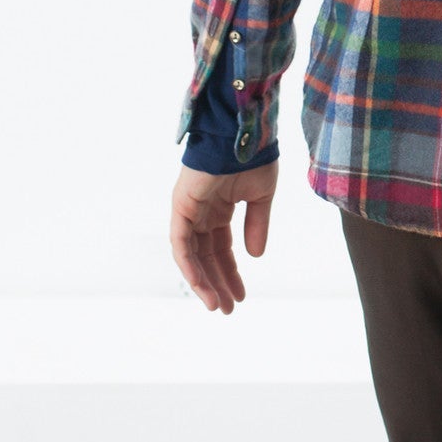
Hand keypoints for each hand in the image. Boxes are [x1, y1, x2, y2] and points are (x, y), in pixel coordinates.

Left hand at [169, 160, 278, 313]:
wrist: (243, 132)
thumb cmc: (253, 156)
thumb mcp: (261, 197)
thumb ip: (257, 225)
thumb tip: (255, 256)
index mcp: (219, 208)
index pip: (221, 248)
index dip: (230, 273)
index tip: (240, 296)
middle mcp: (201, 212)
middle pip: (206, 256)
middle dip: (217, 283)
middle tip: (227, 309)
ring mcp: (188, 210)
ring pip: (192, 256)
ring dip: (203, 282)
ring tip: (217, 306)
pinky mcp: (180, 207)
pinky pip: (181, 244)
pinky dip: (189, 266)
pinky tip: (202, 286)